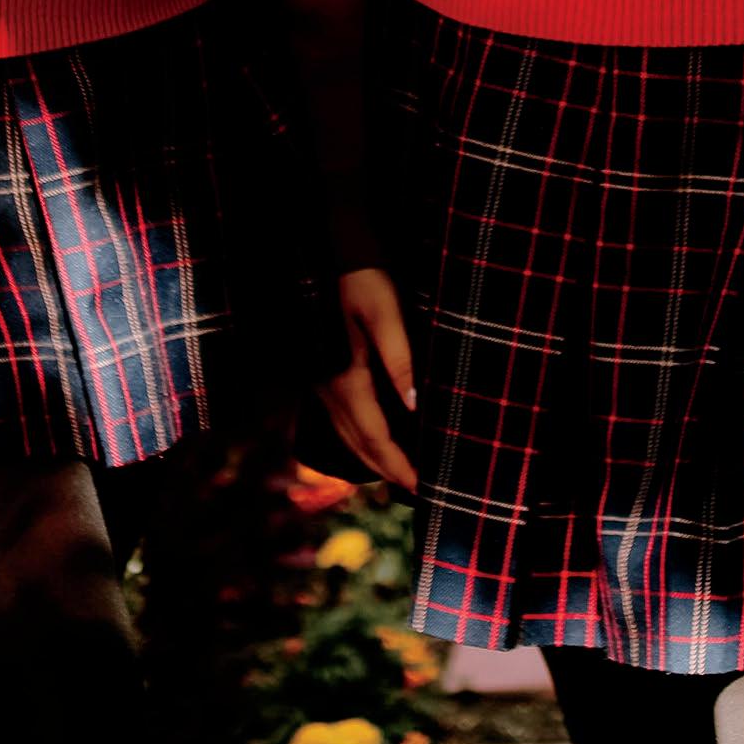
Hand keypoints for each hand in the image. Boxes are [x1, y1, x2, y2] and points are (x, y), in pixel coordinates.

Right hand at [325, 267, 422, 492]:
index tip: (421, 487)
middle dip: (388, 469)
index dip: (398, 465)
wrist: (327, 253)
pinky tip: (376, 436)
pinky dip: (362, 437)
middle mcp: (328, 389)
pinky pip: (343, 418)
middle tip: (418, 489)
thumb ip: (399, 359)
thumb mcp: (385, 314)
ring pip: (347, 434)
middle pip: (358, 444)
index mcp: (344, 380)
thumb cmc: (360, 280)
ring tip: (402, 471)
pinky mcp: (323, 373)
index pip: (374, 437)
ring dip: (374, 456)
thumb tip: (415, 406)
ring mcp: (322, 383)